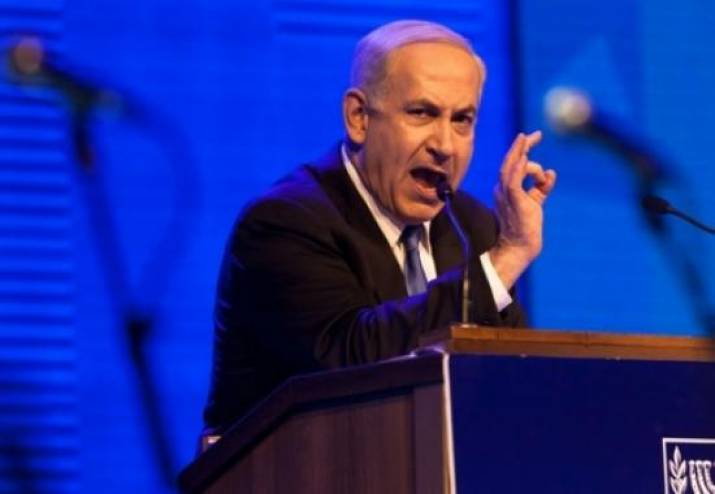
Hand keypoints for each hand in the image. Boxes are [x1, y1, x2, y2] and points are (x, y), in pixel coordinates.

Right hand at [489, 131, 556, 288]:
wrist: (520, 246)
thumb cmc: (526, 228)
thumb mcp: (535, 202)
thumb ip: (542, 188)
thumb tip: (552, 172)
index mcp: (506, 189)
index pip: (513, 166)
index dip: (521, 151)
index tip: (532, 137)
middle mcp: (502, 189)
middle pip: (509, 162)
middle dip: (520, 146)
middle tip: (534, 134)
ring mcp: (506, 194)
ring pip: (510, 168)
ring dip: (519, 152)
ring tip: (529, 139)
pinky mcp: (513, 200)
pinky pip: (514, 181)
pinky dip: (519, 169)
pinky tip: (525, 159)